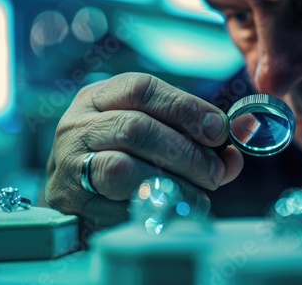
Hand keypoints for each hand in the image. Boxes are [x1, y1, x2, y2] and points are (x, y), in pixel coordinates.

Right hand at [45, 73, 243, 227]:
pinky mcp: (69, 200)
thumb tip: (232, 158)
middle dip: (186, 152)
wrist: (71, 188)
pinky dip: (150, 210)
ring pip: (121, 168)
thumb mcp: (150, 131)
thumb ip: (191, 139)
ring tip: (198, 196)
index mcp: (101, 97)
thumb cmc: (119, 154)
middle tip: (215, 172)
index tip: (219, 131)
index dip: (186, 108)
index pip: (143, 89)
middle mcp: (78, 124)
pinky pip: (114, 207)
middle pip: (136, 128)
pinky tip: (170, 212)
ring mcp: (69, 163)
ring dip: (172, 183)